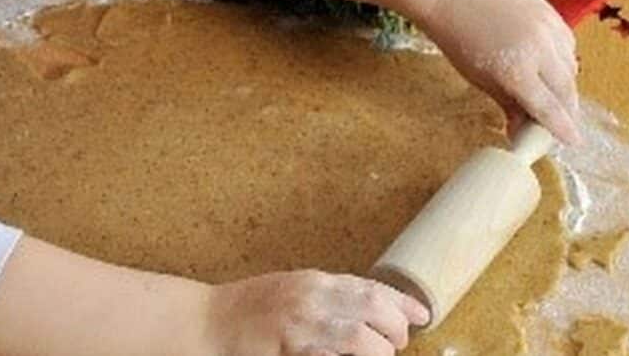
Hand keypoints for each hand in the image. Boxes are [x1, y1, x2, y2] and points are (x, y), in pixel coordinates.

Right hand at [204, 270, 429, 355]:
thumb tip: (365, 311)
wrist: (207, 321)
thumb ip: (325, 298)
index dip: (400, 302)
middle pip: (372, 308)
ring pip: (360, 338)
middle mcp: (312, 296)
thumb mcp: (292, 291)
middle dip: (394, 329)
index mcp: (314, 280)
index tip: (422, 315)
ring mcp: (301, 323)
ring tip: (380, 355)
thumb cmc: (247, 309)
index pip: (369, 287)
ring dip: (377, 351)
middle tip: (397, 343)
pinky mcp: (290, 346)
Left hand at [419, 0, 581, 144]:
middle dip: (567, 110)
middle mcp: (538, 49)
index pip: (548, 108)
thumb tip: (522, 133)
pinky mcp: (550, 11)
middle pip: (566, 90)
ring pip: (571, 66)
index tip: (573, 142)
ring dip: (567, 85)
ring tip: (555, 95)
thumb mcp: (480, 79)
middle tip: (563, 121)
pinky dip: (564, 58)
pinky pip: (568, 43)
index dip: (562, 128)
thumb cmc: (458, 40)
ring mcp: (547, 27)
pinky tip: (552, 66)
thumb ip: (509, 105)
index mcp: (516, 71)